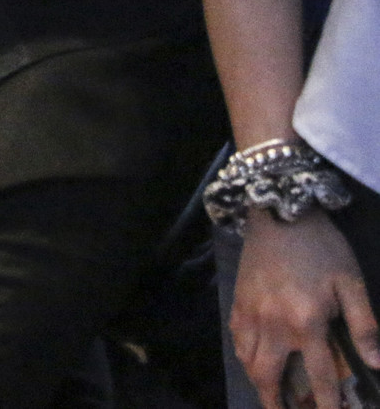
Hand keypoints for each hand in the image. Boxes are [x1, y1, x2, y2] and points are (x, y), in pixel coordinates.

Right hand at [234, 211, 379, 408]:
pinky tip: (253, 360)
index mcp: (307, 322)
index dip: (328, 403)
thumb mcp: (352, 283)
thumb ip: (364, 326)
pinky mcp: (238, 303)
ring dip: (259, 383)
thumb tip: (377, 364)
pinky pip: (237, 340)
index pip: (319, 376)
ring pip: (248, 361)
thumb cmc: (322, 248)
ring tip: (271, 395)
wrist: (280, 214)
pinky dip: (245, 357)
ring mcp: (252, 314)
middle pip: (270, 375)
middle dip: (277, 402)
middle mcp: (275, 325)